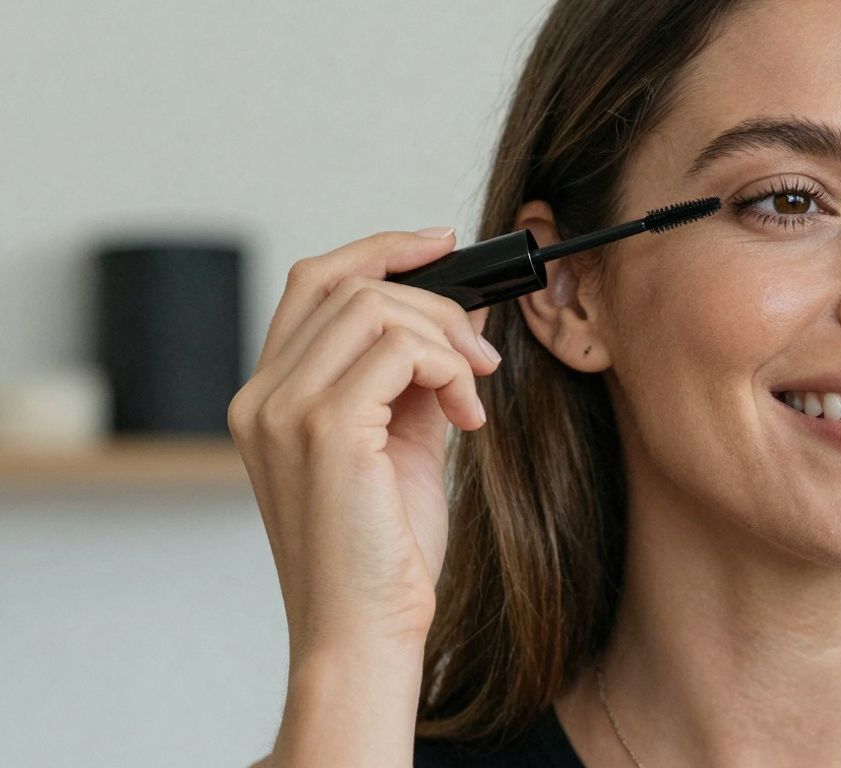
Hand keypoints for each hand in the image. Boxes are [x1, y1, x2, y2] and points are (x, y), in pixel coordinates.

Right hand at [228, 228, 499, 655]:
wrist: (364, 633)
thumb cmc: (381, 552)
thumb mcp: (403, 445)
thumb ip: (416, 378)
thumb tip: (458, 317)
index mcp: (270, 398)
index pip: (313, 284)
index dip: (378, 250)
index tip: (440, 245)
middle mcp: (262, 398)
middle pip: (346, 283)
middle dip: (432, 298)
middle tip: (481, 352)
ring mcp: (284, 411)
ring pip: (377, 307)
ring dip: (447, 339)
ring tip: (475, 392)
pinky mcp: (325, 429)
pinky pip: (400, 349)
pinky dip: (450, 367)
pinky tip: (467, 415)